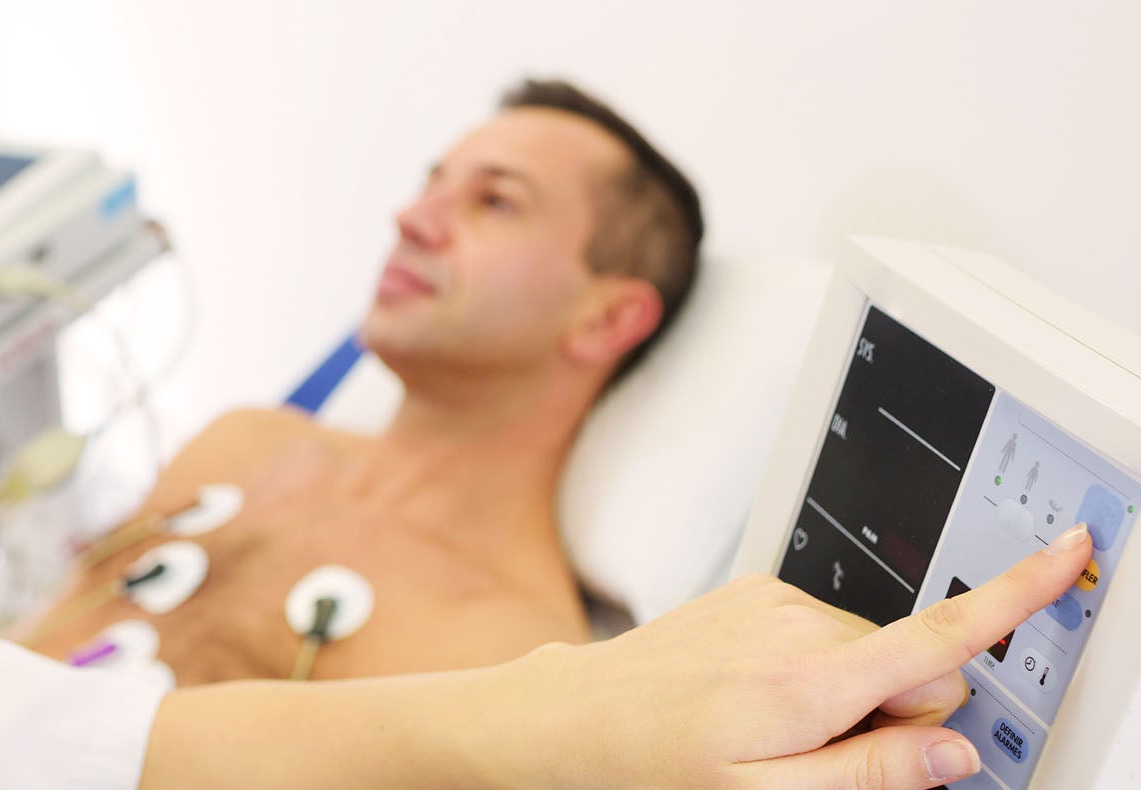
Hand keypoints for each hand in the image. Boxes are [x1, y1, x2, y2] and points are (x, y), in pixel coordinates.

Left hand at [502, 523, 1092, 788]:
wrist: (572, 718)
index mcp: (813, 681)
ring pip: (865, 653)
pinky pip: (821, 633)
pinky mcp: (755, 594)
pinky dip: (810, 668)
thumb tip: (956, 750)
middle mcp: (797, 626)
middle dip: (891, 712)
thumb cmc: (656, 766)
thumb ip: (872, 774)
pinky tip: (750, 696)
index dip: (1016, 594)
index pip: (942, 635)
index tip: (1068, 552)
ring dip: (844, 694)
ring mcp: (773, 603)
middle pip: (909, 667)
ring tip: (766, 727)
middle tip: (811, 751)